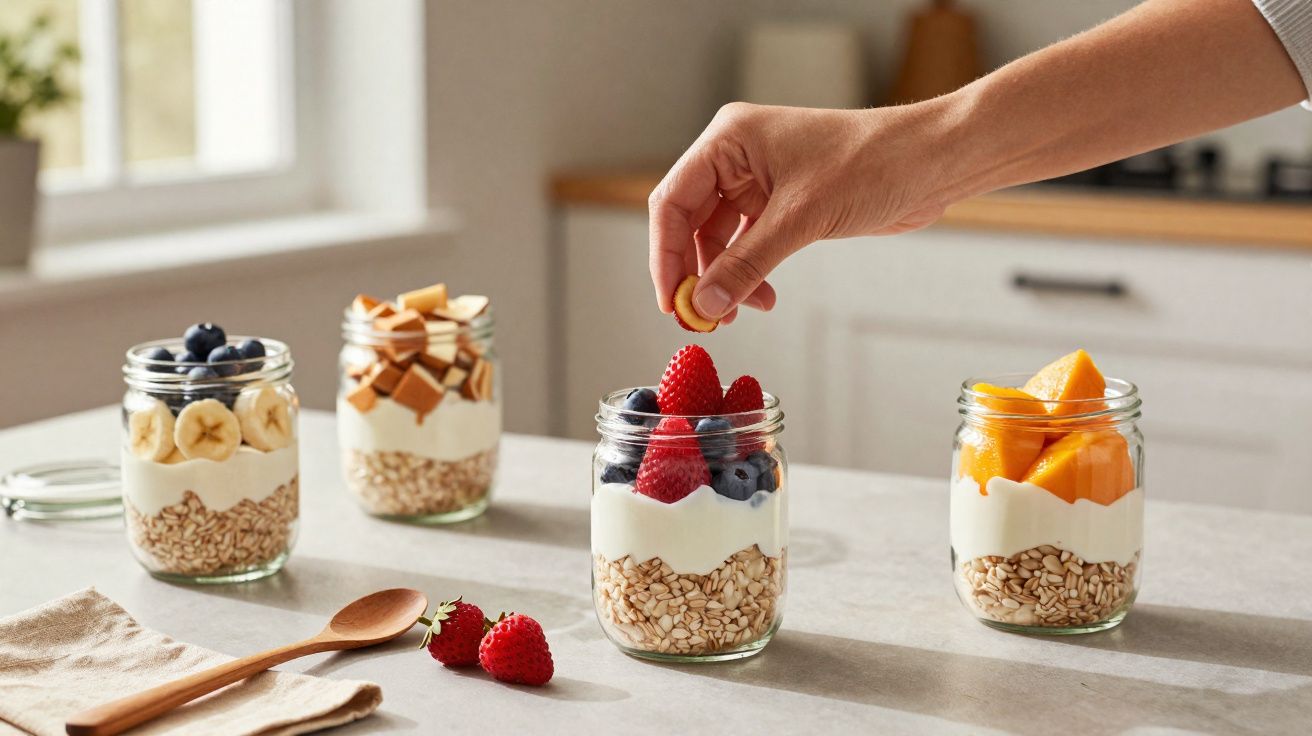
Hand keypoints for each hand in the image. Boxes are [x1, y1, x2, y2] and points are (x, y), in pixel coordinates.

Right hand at [648, 102, 949, 322]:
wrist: (931, 162)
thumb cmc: (873, 163)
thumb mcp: (801, 218)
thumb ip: (746, 263)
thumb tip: (703, 304)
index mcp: (729, 139)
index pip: (673, 201)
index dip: (666, 255)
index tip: (670, 300)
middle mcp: (737, 157)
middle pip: (690, 223)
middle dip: (695, 272)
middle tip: (698, 318)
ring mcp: (758, 180)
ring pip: (719, 240)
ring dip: (724, 279)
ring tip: (734, 314)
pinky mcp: (782, 204)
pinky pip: (747, 245)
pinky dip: (749, 274)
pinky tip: (762, 298)